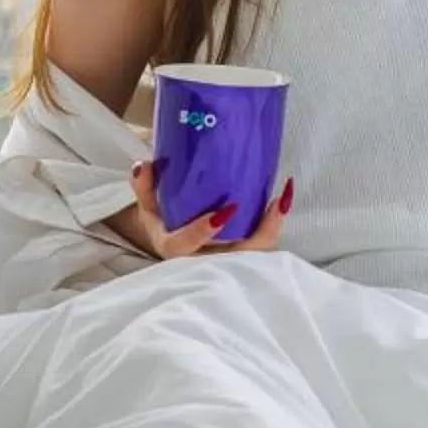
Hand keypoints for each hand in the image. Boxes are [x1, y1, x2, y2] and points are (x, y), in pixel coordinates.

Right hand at [109, 160, 291, 259]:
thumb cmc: (165, 225)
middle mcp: (202, 261)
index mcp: (175, 248)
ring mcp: (224, 263)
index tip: (226, 209)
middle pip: (236, 257)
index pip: (186, 244)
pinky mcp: (242, 259)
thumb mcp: (149, 207)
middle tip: (277, 202)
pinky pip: (261, 246)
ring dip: (273, 227)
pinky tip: (283, 200)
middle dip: (261, 233)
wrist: (176, 247)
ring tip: (284, 198)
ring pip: (256, 255)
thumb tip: (143, 164)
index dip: (203, 230)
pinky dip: (274, 226)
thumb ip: (145, 185)